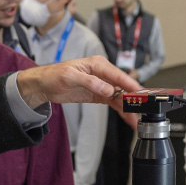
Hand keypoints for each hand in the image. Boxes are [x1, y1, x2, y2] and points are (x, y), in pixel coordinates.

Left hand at [16, 55, 141, 109]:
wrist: (44, 85)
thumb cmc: (54, 75)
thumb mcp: (70, 77)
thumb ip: (90, 82)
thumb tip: (107, 89)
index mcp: (98, 64)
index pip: (118, 75)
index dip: (130, 84)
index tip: (139, 93)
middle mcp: (103, 74)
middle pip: (122, 87)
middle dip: (132, 99)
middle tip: (140, 111)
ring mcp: (102, 85)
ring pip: (119, 97)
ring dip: (128, 108)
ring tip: (135, 120)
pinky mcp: (98, 95)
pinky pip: (113, 102)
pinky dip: (120, 110)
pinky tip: (127, 117)